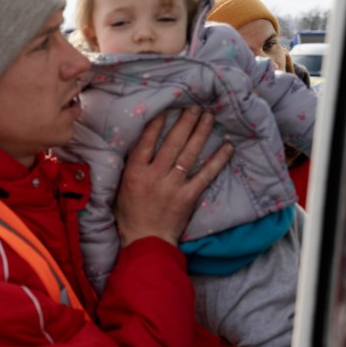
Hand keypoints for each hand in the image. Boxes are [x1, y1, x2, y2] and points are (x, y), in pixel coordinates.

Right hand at [114, 106, 232, 246]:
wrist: (146, 240)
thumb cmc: (129, 215)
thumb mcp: (119, 189)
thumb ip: (129, 168)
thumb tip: (138, 145)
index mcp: (135, 172)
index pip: (146, 141)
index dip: (157, 123)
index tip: (167, 108)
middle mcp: (154, 175)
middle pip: (172, 142)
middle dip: (185, 122)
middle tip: (195, 106)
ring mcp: (173, 186)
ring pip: (189, 154)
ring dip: (200, 133)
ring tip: (209, 117)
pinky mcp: (188, 196)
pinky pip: (205, 175)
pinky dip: (217, 160)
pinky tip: (227, 147)